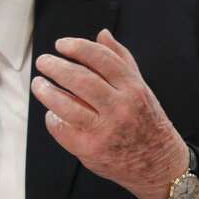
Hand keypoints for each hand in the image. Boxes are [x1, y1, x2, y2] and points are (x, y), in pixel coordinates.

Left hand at [30, 29, 188, 198]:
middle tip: (44, 62)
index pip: (101, 59)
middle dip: (56, 67)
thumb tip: (102, 34)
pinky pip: (62, 128)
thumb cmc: (146, 120)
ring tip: (39, 84)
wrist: (158, 164)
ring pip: (66, 105)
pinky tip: (52, 112)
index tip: (61, 45)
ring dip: (46, 91)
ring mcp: (105, 130)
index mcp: (133, 88)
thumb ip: (120, 59)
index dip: (77, 47)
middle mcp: (120, 108)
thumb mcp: (140, 87)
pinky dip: (52, 118)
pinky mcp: (90, 149)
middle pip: (80, 80)